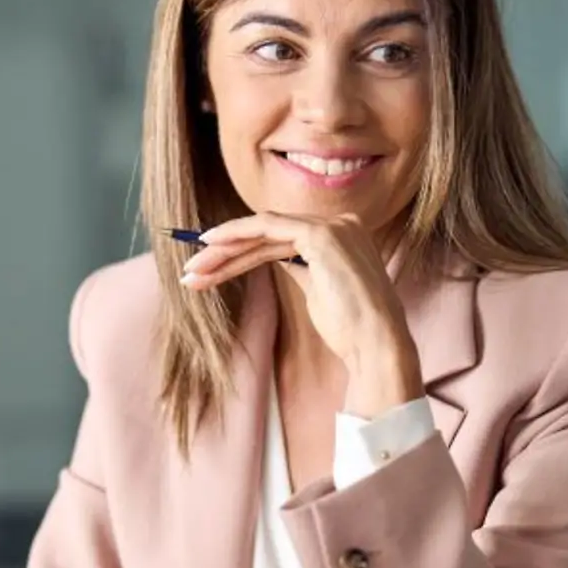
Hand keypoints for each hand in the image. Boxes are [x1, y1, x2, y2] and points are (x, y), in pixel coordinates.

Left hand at [181, 213, 421, 415]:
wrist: (375, 344)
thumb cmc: (351, 329)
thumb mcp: (320, 290)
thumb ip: (301, 267)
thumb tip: (275, 258)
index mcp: (344, 235)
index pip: (282, 238)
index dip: (243, 251)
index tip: (211, 267)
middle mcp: (342, 224)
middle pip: (270, 233)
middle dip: (226, 252)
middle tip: (192, 271)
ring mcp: (333, 226)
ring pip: (264, 231)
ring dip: (223, 251)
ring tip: (193, 272)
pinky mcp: (322, 235)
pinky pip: (268, 227)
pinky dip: (237, 235)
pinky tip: (211, 246)